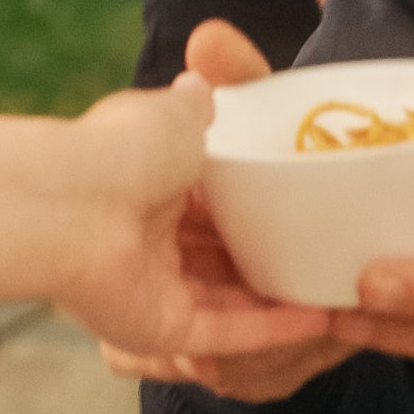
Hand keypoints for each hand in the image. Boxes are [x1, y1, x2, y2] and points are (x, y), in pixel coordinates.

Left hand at [97, 22, 361, 401]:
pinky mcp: (160, 329)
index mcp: (151, 188)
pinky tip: (323, 317)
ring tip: (344, 288)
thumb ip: (197, 107)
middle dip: (275, 256)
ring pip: (230, 299)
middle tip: (336, 251)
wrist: (70, 206)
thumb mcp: (175, 115)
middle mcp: (150, 242)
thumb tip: (201, 82)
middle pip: (223, 256)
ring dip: (282, 297)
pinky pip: (226, 331)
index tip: (310, 202)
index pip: (213, 203)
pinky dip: (271, 327)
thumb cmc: (122, 152)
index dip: (259, 203)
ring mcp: (154, 290)